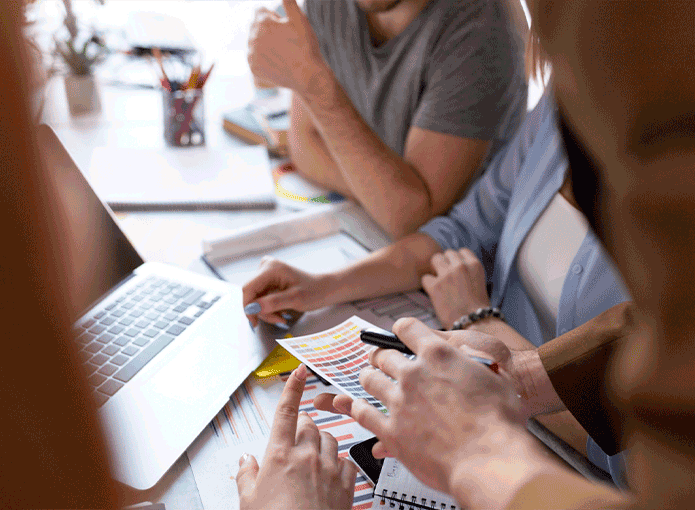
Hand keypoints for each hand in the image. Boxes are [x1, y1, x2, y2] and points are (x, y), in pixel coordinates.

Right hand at [236, 364, 356, 509]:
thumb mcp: (248, 500)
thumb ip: (245, 474)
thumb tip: (245, 460)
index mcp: (280, 454)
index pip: (287, 411)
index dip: (293, 387)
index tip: (299, 371)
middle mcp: (307, 456)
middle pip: (309, 424)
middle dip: (302, 427)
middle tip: (294, 442)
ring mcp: (329, 468)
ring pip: (330, 439)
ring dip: (321, 444)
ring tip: (310, 460)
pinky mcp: (347, 484)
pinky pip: (346, 461)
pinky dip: (339, 463)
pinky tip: (330, 474)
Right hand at [242, 257, 333, 326]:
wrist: (325, 288)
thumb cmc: (314, 291)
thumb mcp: (295, 299)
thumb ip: (273, 303)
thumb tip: (252, 308)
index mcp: (271, 268)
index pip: (248, 288)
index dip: (247, 307)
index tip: (254, 323)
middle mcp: (266, 267)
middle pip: (251, 294)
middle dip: (261, 311)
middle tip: (278, 320)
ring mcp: (266, 273)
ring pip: (255, 298)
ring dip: (266, 311)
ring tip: (282, 317)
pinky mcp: (268, 280)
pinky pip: (261, 297)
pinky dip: (269, 308)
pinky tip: (281, 311)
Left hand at [247, 0, 329, 95]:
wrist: (308, 76)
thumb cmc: (306, 46)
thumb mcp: (299, 19)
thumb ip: (288, 1)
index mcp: (262, 23)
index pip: (260, 11)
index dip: (275, 18)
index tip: (286, 28)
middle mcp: (252, 38)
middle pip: (256, 27)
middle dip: (269, 31)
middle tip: (287, 42)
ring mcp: (252, 56)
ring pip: (254, 43)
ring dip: (264, 45)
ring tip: (283, 53)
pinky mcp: (254, 70)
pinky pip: (255, 60)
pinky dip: (263, 60)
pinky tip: (277, 63)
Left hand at [350, 319, 551, 508]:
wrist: (491, 462)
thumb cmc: (499, 423)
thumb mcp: (495, 376)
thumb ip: (473, 361)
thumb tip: (465, 354)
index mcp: (438, 354)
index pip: (407, 327)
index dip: (402, 329)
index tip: (399, 333)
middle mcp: (414, 374)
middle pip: (383, 355)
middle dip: (381, 356)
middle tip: (381, 360)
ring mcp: (399, 401)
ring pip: (369, 380)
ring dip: (369, 378)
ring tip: (370, 380)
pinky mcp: (391, 431)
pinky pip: (363, 413)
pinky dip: (359, 409)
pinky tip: (360, 408)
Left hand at [421, 248, 489, 328]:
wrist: (474, 324)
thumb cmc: (478, 308)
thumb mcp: (479, 283)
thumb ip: (468, 272)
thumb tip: (453, 267)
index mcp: (474, 265)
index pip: (462, 251)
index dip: (457, 260)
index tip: (456, 270)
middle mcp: (461, 266)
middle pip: (447, 253)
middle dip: (446, 263)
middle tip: (446, 277)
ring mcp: (447, 275)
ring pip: (435, 259)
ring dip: (436, 269)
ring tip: (440, 282)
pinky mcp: (435, 286)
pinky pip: (425, 277)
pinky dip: (428, 285)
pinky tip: (434, 293)